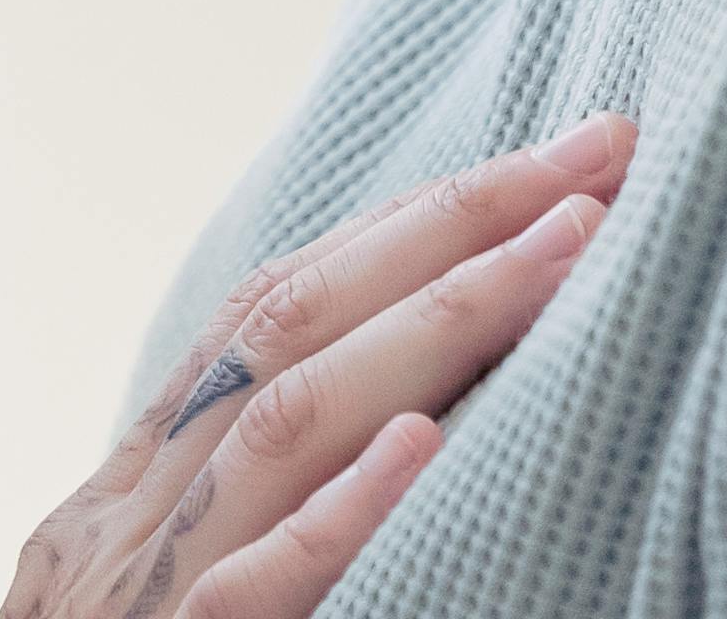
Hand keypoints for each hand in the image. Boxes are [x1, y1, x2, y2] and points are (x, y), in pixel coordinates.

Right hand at [0, 109, 635, 618]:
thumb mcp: (172, 593)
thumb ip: (255, 510)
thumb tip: (417, 428)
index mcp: (133, 488)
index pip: (281, 306)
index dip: (414, 221)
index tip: (554, 162)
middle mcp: (125, 517)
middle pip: (294, 323)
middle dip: (452, 223)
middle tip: (601, 152)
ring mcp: (137, 595)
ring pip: (287, 425)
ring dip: (438, 323)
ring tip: (565, 252)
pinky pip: (251, 591)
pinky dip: (337, 515)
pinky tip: (422, 449)